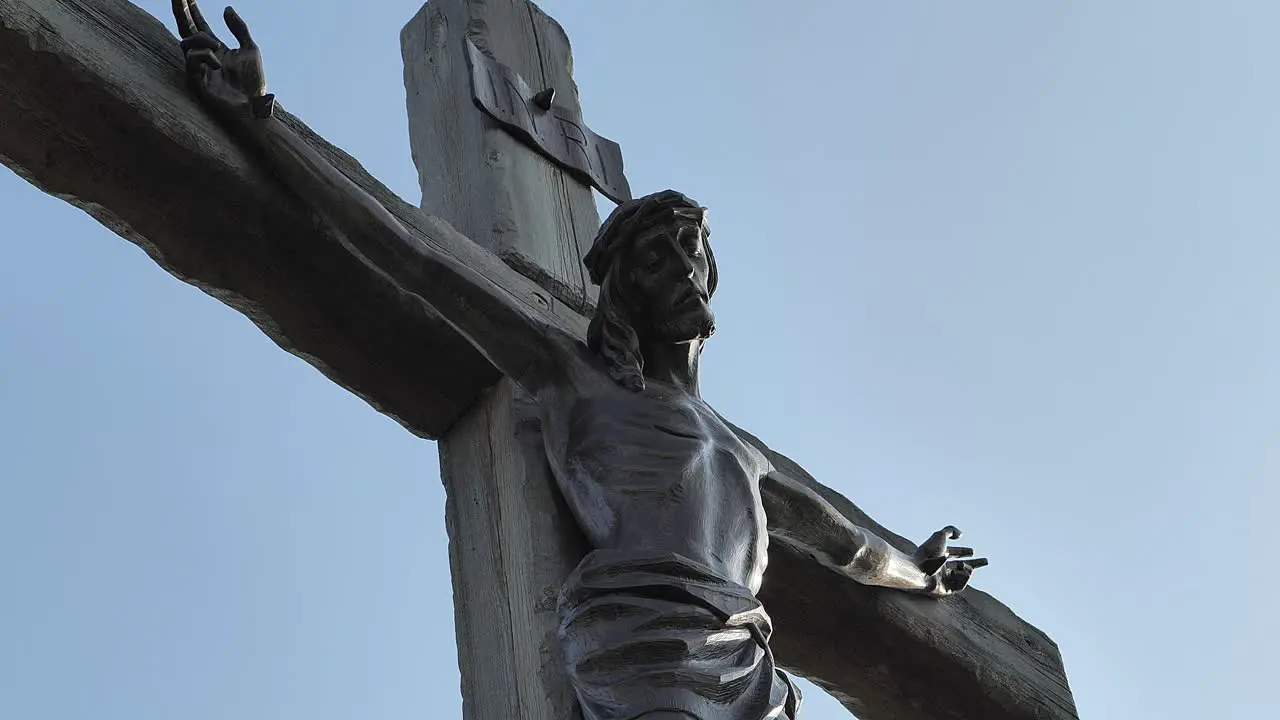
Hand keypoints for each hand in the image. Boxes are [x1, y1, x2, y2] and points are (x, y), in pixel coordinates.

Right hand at [172, 2, 273, 120]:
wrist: (253, 107)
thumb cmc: (253, 83)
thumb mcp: (250, 49)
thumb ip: (239, 28)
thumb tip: (226, 8)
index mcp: (215, 48)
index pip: (199, 24)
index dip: (193, 9)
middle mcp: (203, 56)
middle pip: (185, 28)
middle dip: (181, 10)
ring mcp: (197, 68)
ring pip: (188, 41)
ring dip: (203, 39)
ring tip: (217, 47)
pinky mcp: (194, 80)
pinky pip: (191, 57)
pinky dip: (205, 55)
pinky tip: (218, 63)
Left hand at [912, 525, 987, 596]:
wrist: (919, 569)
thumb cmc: (927, 553)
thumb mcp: (940, 536)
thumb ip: (950, 530)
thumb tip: (962, 535)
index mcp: (938, 556)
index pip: (954, 554)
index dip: (964, 552)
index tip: (973, 551)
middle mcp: (941, 568)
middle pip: (961, 566)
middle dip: (975, 563)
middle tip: (987, 561)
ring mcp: (943, 580)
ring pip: (962, 576)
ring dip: (967, 569)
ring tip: (964, 565)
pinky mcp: (945, 591)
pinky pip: (960, 586)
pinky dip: (963, 577)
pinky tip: (960, 571)